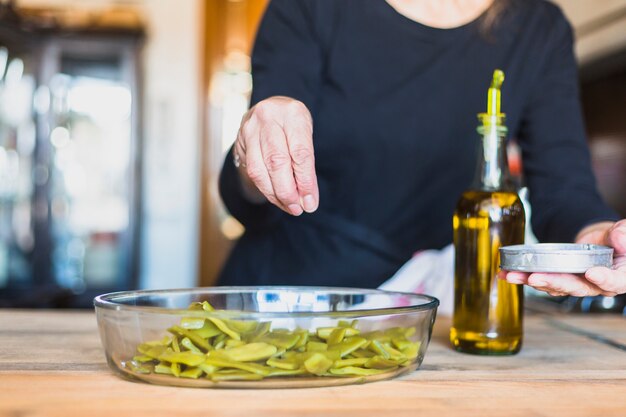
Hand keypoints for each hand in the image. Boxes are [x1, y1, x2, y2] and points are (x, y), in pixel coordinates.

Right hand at [233, 96, 318, 215]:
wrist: (271, 110)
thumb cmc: (294, 127)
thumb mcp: (306, 137)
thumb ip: (307, 167)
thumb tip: (308, 200)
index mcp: (293, 113)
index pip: (300, 153)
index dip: (305, 181)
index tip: (310, 202)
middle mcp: (269, 117)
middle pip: (277, 162)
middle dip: (288, 191)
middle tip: (298, 209)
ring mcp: (251, 128)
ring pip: (261, 169)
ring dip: (275, 194)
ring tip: (289, 207)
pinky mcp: (240, 140)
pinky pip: (253, 171)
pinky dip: (266, 189)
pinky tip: (277, 198)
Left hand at [499, 220, 625, 296]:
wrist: (604, 242)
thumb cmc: (617, 240)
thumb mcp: (623, 233)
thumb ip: (623, 235)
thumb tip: (620, 239)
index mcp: (620, 277)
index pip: (614, 282)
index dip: (604, 279)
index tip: (592, 273)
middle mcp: (597, 286)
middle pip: (577, 288)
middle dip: (555, 282)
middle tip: (536, 277)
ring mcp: (577, 284)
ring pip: (556, 286)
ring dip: (533, 281)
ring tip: (514, 275)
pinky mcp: (561, 280)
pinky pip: (544, 281)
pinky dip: (524, 277)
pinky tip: (507, 274)